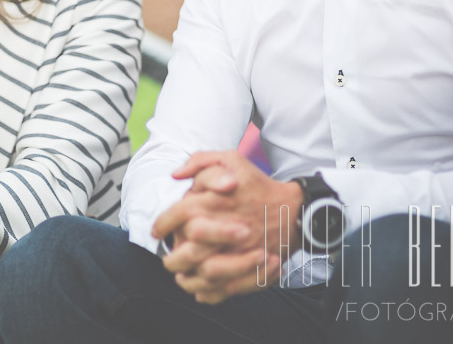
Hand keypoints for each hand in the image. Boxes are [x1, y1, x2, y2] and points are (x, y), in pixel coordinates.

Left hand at [152, 151, 302, 303]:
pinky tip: (198, 287)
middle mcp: (225, 229)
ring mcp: (239, 253)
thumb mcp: (232, 160)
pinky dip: (207, 292)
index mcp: (216, 202)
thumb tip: (175, 175)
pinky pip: (223, 289)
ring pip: (202, 273)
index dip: (163, 223)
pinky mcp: (250, 271)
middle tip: (166, 257)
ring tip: (179, 274)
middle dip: (171, 256)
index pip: (178, 214)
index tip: (157, 231)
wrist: (294, 211)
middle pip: (186, 249)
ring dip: (186, 277)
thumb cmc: (259, 185)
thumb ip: (200, 162)